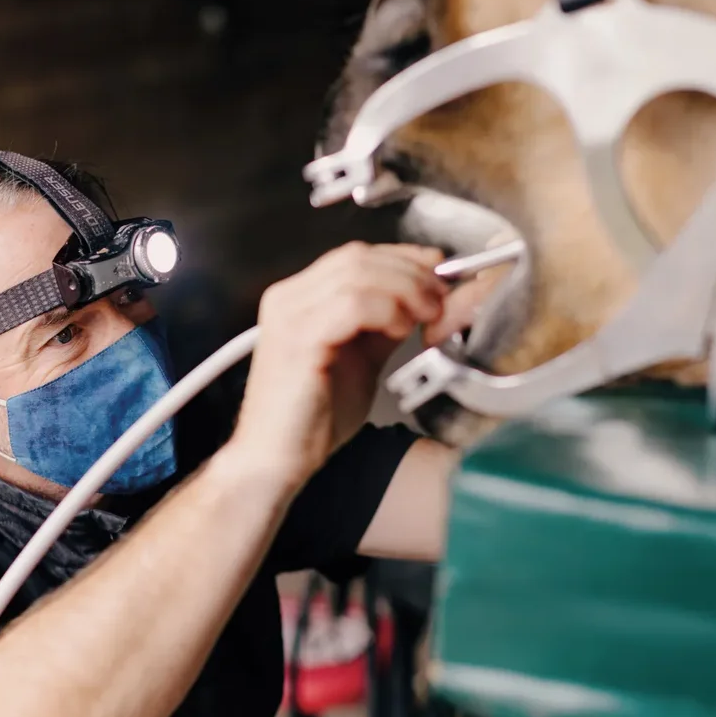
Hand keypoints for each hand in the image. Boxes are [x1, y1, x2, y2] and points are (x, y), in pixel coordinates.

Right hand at [228, 242, 446, 488]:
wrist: (276, 461)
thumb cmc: (312, 418)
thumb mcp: (361, 359)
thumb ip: (385, 324)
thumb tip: (424, 299)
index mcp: (298, 297)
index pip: (355, 255)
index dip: (403, 257)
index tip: (438, 274)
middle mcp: (288, 298)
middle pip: (359, 258)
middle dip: (410, 272)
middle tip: (439, 299)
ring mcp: (289, 315)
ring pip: (358, 274)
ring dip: (404, 290)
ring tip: (425, 317)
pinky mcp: (298, 339)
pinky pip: (352, 305)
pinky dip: (386, 311)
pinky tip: (400, 331)